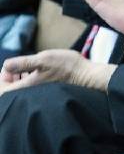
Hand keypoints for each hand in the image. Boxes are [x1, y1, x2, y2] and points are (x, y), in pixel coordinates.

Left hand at [0, 49, 115, 93]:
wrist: (85, 75)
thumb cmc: (65, 66)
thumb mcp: (43, 59)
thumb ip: (23, 63)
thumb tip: (6, 64)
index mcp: (26, 88)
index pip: (3, 89)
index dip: (3, 76)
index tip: (10, 66)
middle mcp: (30, 94)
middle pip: (10, 90)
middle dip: (10, 77)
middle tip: (16, 65)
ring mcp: (38, 94)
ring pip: (20, 89)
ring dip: (19, 78)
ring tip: (25, 67)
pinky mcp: (45, 92)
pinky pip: (30, 88)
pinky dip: (28, 80)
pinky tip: (35, 71)